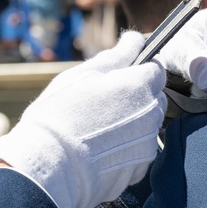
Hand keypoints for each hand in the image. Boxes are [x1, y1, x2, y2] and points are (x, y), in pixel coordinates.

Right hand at [0, 31, 165, 207]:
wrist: (49, 166)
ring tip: (99, 127)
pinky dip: (127, 147)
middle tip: (106, 101)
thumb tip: (135, 38)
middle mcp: (151, 115)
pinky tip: (101, 148)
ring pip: (148, 125)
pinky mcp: (138, 169)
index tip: (120, 75)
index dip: (139, 68)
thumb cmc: (60, 114)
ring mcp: (147, 145)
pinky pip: (139, 150)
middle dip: (138, 95)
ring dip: (133, 122)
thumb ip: (116, 55)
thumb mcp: (82, 74)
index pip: (156, 69)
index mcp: (139, 86)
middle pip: (155, 97)